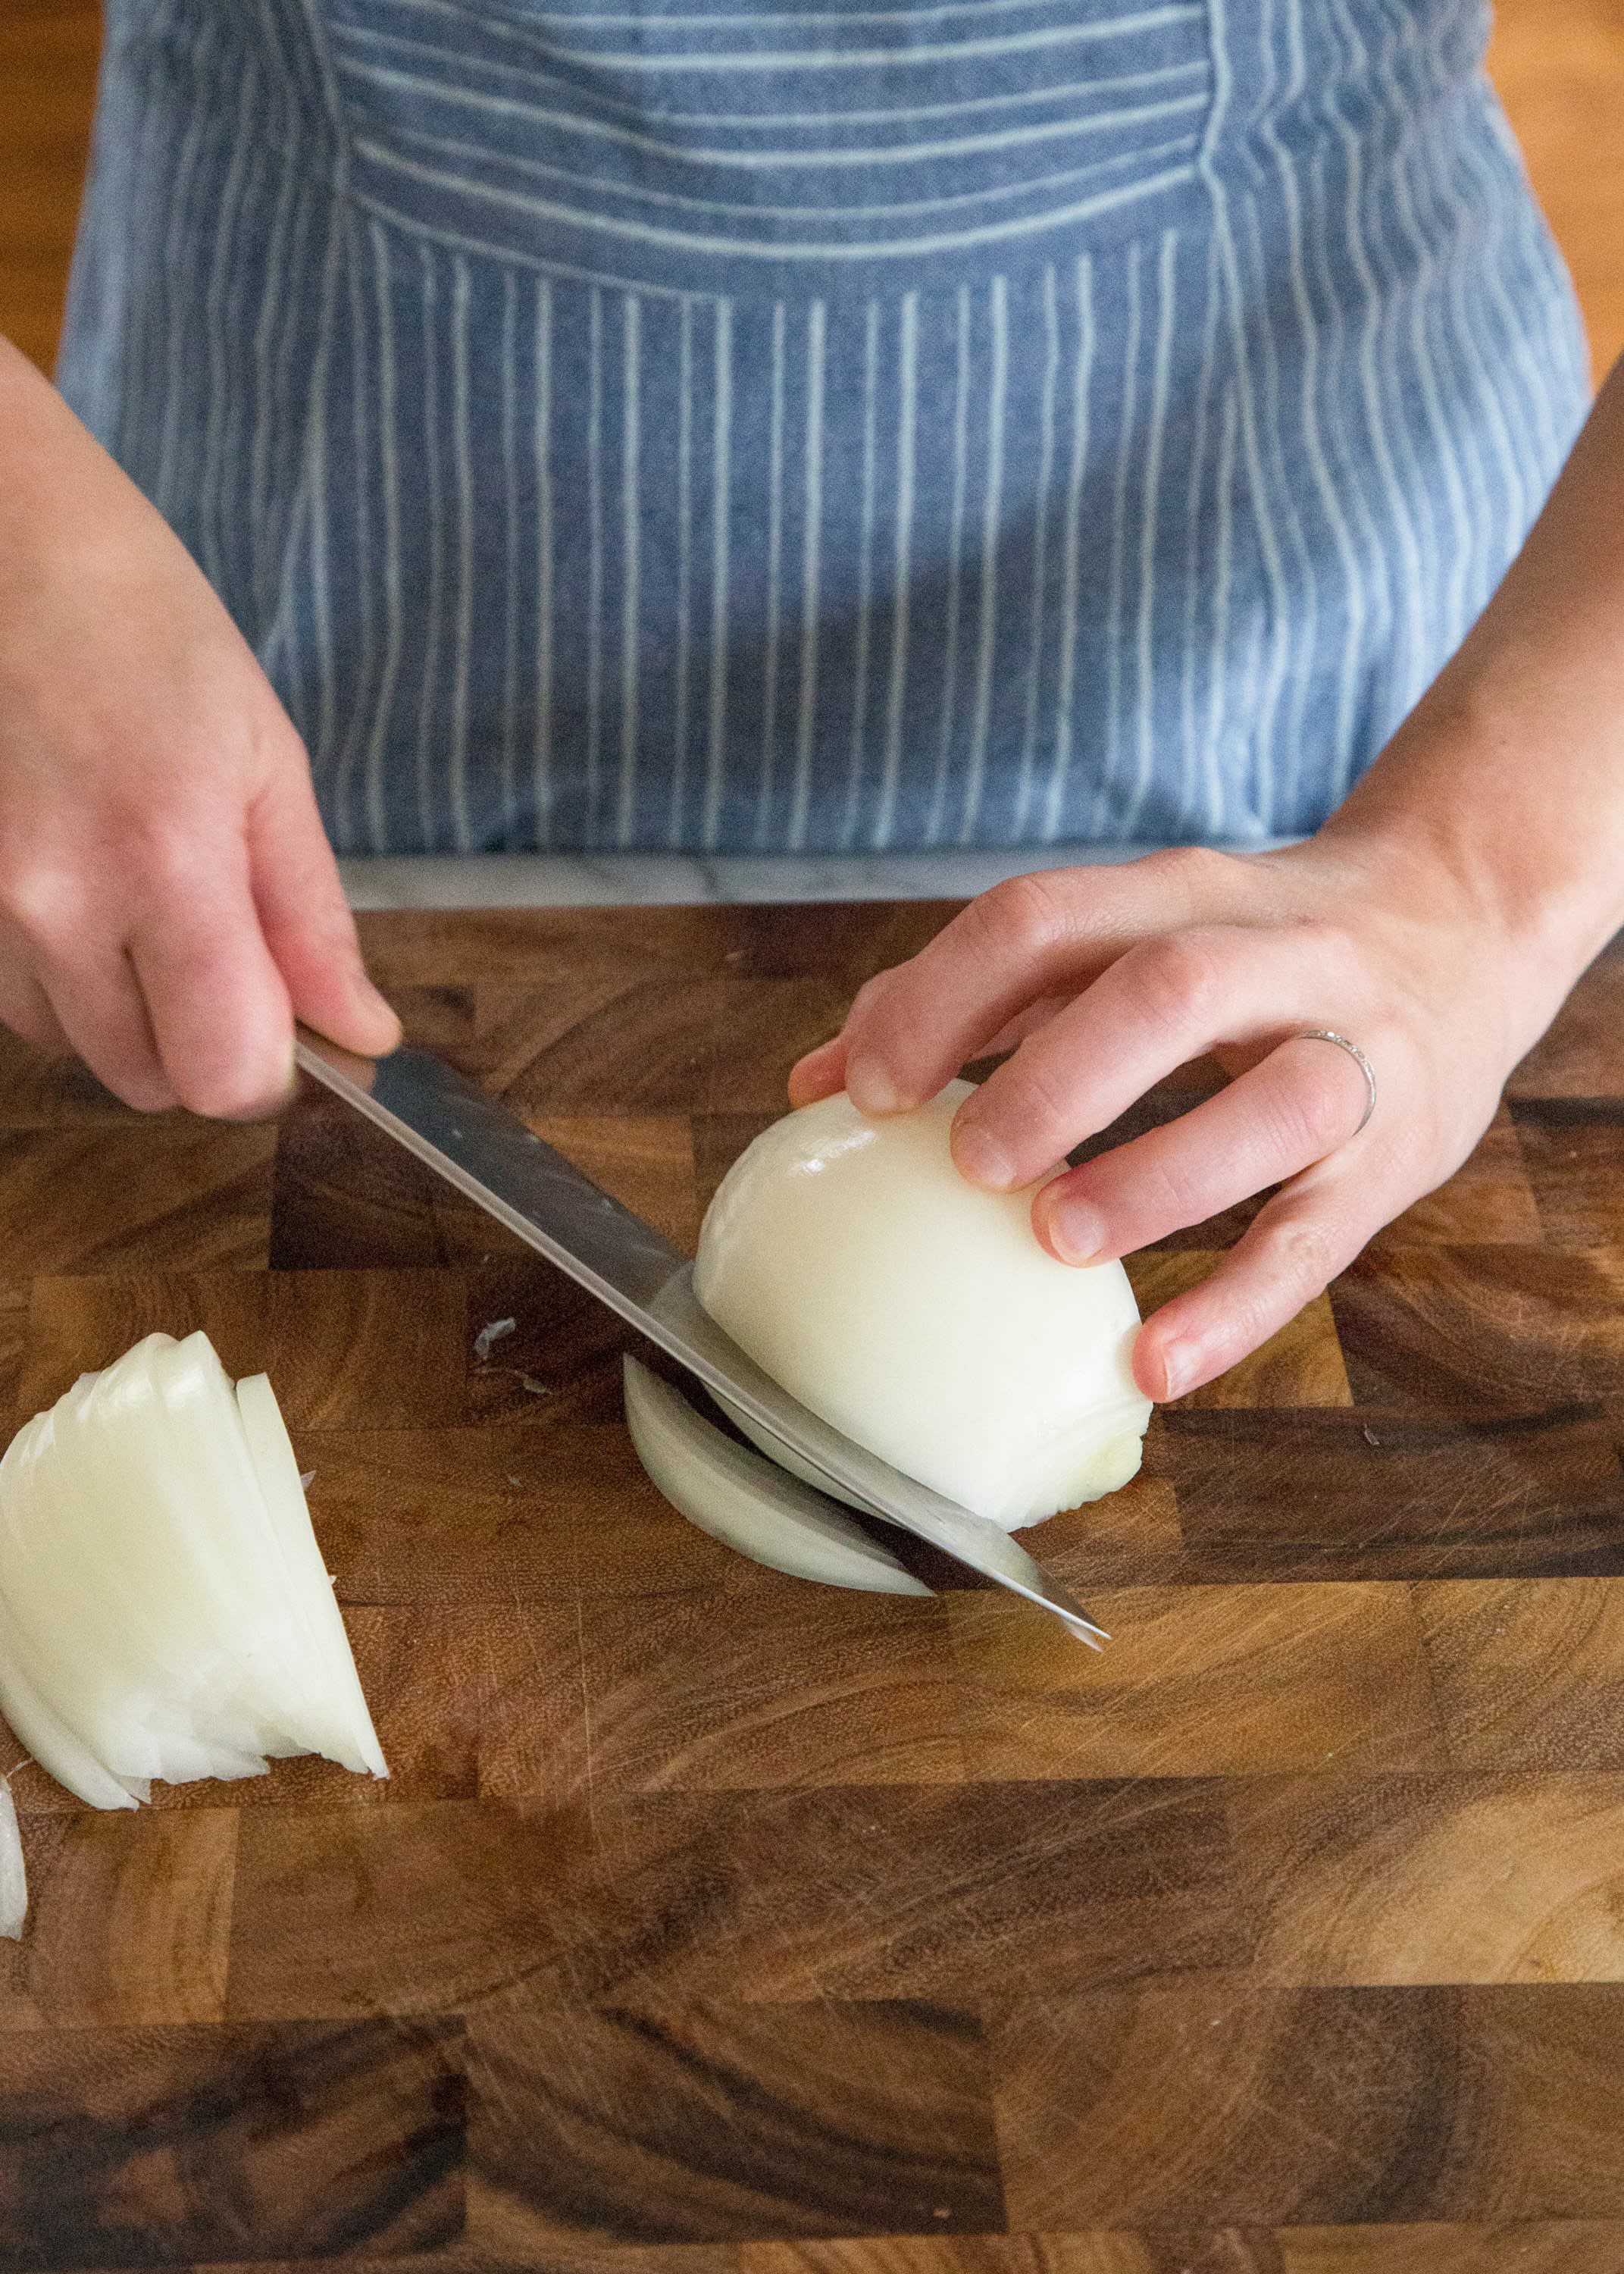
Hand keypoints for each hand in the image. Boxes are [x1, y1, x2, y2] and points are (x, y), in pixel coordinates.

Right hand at [0, 339, 398, 1116]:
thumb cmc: (144, 628)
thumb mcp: (265, 758)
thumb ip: (312, 917)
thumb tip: (361, 1032)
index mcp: (165, 860)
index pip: (227, 1074)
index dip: (272, 1066)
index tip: (291, 1018)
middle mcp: (55, 903)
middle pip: (148, 1082)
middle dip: (203, 1042)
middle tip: (223, 943)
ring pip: (75, 1047)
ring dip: (129, 1010)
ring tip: (145, 894)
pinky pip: (16, 1000)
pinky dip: (65, 976)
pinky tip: (84, 886)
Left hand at [789, 834, 1578, 1401]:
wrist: (1462, 923)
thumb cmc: (1245, 950)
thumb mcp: (1124, 937)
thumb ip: (981, 1000)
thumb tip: (815, 1081)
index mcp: (1176, 896)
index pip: (1044, 919)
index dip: (943, 999)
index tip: (863, 1088)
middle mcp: (1273, 956)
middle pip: (1164, 990)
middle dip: (1056, 1076)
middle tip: (968, 1162)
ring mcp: (1349, 1054)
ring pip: (1270, 1104)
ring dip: (1155, 1174)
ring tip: (1057, 1238)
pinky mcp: (1400, 1155)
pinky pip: (1320, 1237)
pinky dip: (1236, 1305)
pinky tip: (1155, 1362)